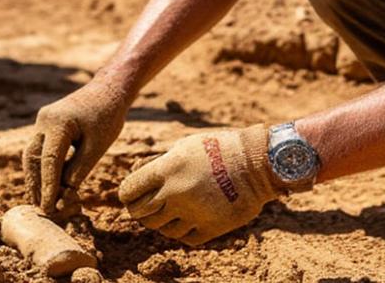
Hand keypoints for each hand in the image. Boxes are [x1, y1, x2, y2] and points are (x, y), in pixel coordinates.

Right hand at [23, 78, 132, 213]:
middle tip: (41, 209)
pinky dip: (42, 167)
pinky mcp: (46, 124)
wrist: (108, 90)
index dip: (48, 187)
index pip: (49, 161)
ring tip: (40, 201)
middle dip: (35, 185)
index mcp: (58, 123)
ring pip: (32, 155)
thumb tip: (64, 191)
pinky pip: (39, 148)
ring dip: (35, 178)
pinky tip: (46, 184)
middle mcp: (44, 121)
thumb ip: (80, 168)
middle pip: (32, 159)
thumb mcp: (98, 146)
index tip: (49, 207)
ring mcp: (42, 121)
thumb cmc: (107, 116)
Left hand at [118, 125, 276, 245]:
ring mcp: (193, 213)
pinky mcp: (210, 228)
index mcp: (167, 169)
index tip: (131, 194)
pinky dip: (182, 231)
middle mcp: (176, 193)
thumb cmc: (219, 148)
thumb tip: (138, 177)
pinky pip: (184, 238)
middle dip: (139, 210)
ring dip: (161, 221)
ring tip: (170, 210)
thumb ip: (160, 163)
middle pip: (140, 214)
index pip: (129, 191)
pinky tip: (188, 218)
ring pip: (161, 229)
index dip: (126, 193)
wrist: (257, 163)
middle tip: (146, 206)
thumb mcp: (185, 146)